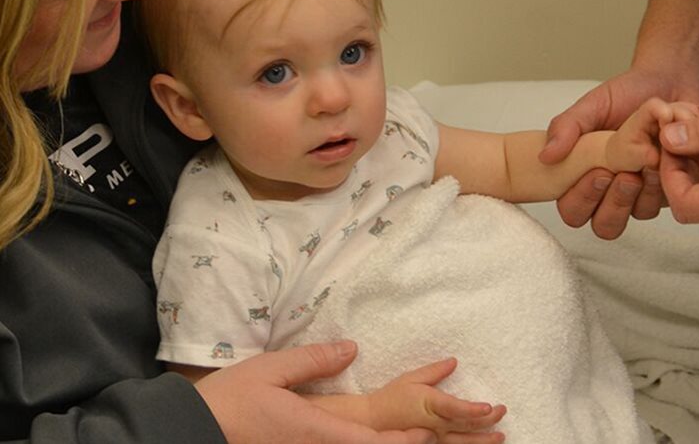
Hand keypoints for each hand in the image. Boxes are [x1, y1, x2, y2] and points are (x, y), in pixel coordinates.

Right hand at [195, 340, 436, 443]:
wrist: (189, 431)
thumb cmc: (228, 401)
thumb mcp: (271, 369)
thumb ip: (315, 360)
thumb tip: (352, 349)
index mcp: (314, 431)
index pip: (370, 443)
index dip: (402, 442)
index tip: (424, 433)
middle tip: (420, 435)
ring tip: (397, 438)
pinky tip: (356, 438)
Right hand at [364, 358, 506, 443]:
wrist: (372, 421)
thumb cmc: (392, 397)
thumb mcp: (411, 379)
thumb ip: (434, 371)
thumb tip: (454, 362)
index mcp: (430, 405)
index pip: (455, 409)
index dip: (473, 409)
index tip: (489, 408)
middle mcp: (434, 424)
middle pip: (465, 425)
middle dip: (487, 421)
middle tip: (502, 411)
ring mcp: (433, 438)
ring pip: (463, 442)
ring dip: (483, 440)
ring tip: (500, 437)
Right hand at [541, 70, 698, 238]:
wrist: (670, 81)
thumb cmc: (628, 94)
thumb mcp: (593, 105)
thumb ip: (568, 127)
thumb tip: (546, 155)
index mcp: (584, 174)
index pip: (573, 210)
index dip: (583, 200)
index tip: (599, 173)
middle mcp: (612, 190)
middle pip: (606, 225)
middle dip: (616, 203)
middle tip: (627, 176)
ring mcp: (643, 192)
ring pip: (639, 214)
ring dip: (645, 191)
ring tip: (653, 160)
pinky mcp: (671, 188)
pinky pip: (670, 201)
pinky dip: (670, 179)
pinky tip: (671, 157)